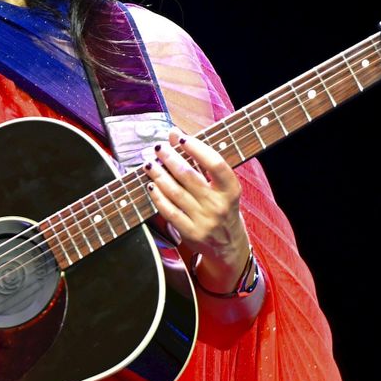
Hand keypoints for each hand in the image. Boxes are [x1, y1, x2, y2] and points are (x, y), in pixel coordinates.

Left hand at [143, 130, 252, 292]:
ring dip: (159, 175)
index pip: (216, 164)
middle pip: (189, 176)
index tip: (181, 138)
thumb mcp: (219, 186)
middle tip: (158, 148)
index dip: (198, 149)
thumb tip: (173, 134)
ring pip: (176, 192)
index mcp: (231, 190)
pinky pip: (170, 211)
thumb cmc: (222, 207)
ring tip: (149, 163)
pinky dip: (158, 197)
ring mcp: (205, 221)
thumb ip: (197, 159)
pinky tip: (151, 185)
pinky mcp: (192, 233)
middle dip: (170, 158)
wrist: (229, 246)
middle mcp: (219, 205)